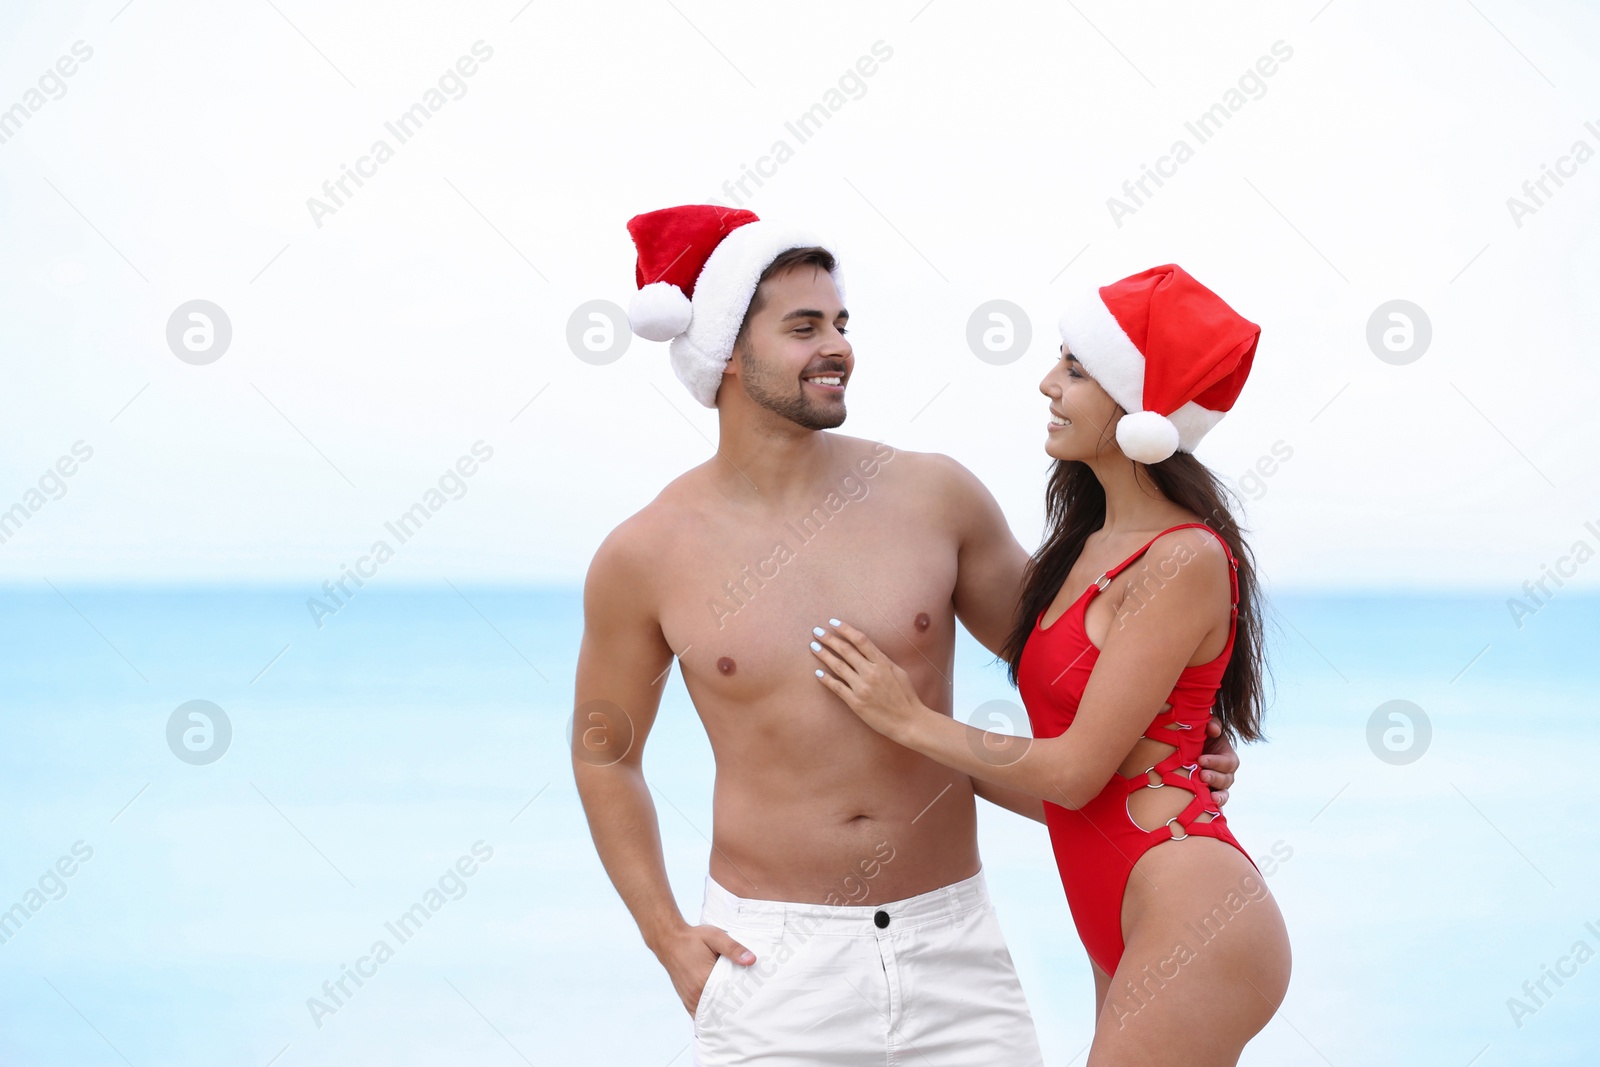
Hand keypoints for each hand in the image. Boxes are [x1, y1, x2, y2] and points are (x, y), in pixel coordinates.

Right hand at [656, 923, 754, 1015]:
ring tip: (737, 1013)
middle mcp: (696, 994)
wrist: (669, 940)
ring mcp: (689, 999)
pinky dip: (710, 1017)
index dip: (742, 1002)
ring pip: (710, 1016)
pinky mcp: (686, 1000)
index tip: (753, 1003)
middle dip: (734, 1011)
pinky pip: (699, 1016)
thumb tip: (752, 960)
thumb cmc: (693, 938)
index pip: (728, 999)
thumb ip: (733, 948)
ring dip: (722, 1016)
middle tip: (749, 1010)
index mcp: (704, 980)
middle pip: (720, 1010)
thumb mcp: (715, 937)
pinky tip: (720, 1015)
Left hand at [810, 620, 924, 740]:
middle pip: (846, 651)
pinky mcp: (856, 703)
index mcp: (883, 663)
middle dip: (829, 639)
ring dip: (824, 655)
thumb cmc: (905, 696)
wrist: (908, 722)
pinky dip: (826, 679)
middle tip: (816, 632)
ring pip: (838, 667)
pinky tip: (818, 673)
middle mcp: (871, 673)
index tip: (833, 623)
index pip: (860, 640)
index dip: (845, 629)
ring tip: (813, 647)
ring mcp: (862, 688)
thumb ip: (882, 660)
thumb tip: (867, 649)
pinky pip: (837, 688)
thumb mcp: (898, 672)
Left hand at [1199, 717, 1238, 806]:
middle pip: (1227, 779)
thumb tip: (1213, 728)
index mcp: (1227, 757)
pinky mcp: (1209, 796)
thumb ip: (1211, 724)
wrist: (1183, 751)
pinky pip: (1215, 804)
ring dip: (1217, 795)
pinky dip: (1214, 807)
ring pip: (1223, 793)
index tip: (1200, 760)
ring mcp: (1218, 787)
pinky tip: (1209, 808)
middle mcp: (1225, 774)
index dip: (1216, 762)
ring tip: (1208, 796)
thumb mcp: (1205, 729)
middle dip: (1215, 778)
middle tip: (1202, 775)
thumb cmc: (1196, 739)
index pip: (1228, 762)